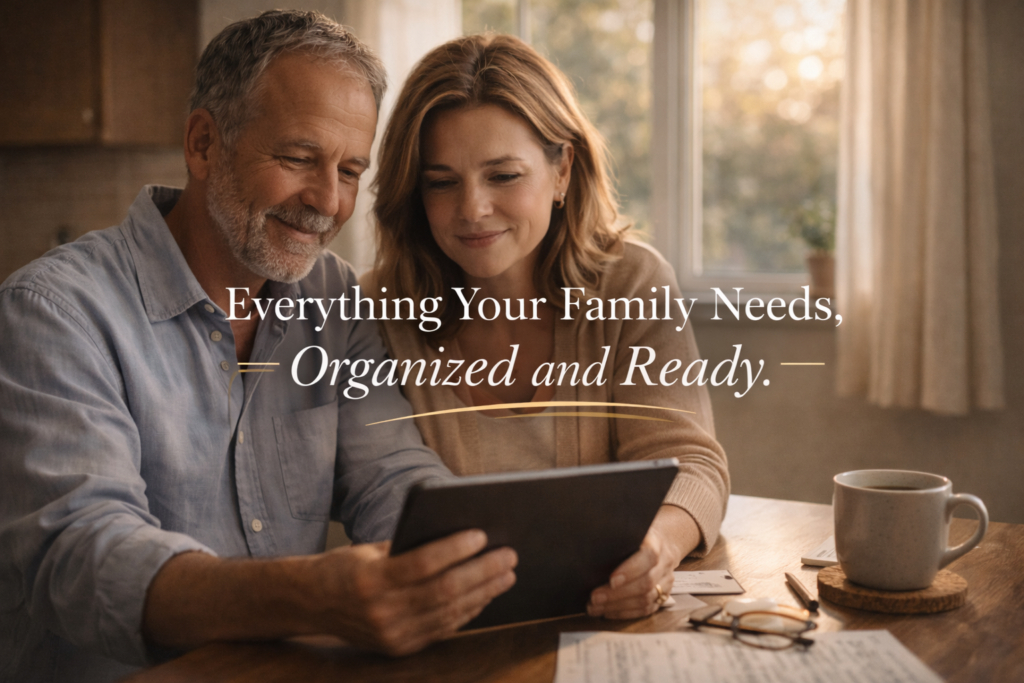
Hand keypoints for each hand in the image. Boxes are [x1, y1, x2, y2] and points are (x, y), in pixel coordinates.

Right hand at [142, 530, 515, 656]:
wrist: (310, 604)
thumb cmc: (345, 566)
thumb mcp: (370, 550)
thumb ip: (409, 547)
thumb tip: (459, 535)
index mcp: (370, 579)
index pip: (421, 564)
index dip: (453, 549)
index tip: (480, 533)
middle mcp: (380, 612)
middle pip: (443, 592)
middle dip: (481, 572)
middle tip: (508, 555)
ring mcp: (391, 635)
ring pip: (449, 613)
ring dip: (483, 592)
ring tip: (507, 573)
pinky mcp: (400, 648)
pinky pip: (443, 629)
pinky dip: (469, 611)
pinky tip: (486, 594)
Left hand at [586, 505, 698, 618]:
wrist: (662, 543)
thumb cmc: (636, 536)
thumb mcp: (628, 530)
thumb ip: (615, 536)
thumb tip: (588, 546)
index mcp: (656, 542)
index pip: (648, 556)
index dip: (631, 570)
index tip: (611, 580)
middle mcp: (664, 563)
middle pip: (645, 583)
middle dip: (617, 594)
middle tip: (594, 598)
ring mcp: (665, 581)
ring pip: (645, 599)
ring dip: (617, 606)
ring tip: (594, 607)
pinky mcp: (663, 596)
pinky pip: (646, 610)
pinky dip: (625, 613)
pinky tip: (607, 612)